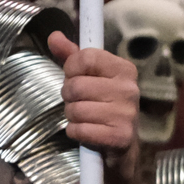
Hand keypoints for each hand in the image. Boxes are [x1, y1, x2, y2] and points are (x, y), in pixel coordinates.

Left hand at [50, 33, 139, 152]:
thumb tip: (54, 36)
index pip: (85, 57)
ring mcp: (126, 114)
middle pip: (76, 85)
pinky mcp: (120, 136)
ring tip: (84, 118)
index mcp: (124, 69)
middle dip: (69, 97)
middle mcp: (129, 89)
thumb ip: (73, 56)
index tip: (76, 78)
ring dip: (72, 117)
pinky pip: (79, 130)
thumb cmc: (103, 107)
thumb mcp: (91, 78)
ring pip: (75, 109)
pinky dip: (76, 133)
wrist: (123, 147)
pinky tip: (87, 132)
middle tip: (80, 102)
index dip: (71, 69)